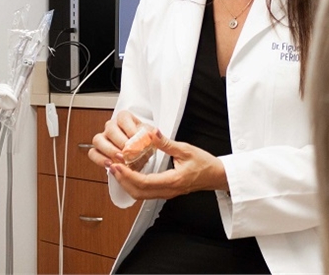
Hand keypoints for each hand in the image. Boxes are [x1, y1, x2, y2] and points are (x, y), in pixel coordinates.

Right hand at [88, 110, 151, 171]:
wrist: (141, 153)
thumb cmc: (144, 142)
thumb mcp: (152, 138)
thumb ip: (155, 136)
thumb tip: (156, 133)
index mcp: (125, 119)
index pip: (123, 118)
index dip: (130, 129)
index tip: (138, 140)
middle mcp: (112, 126)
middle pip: (110, 129)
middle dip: (120, 142)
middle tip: (129, 151)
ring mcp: (103, 138)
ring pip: (98, 140)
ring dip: (110, 150)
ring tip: (120, 159)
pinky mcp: (98, 151)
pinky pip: (93, 153)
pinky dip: (100, 159)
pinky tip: (110, 164)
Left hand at [107, 130, 228, 199]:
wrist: (216, 175)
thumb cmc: (205, 164)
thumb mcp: (186, 149)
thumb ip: (166, 143)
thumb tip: (151, 133)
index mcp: (173, 181)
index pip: (144, 182)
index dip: (128, 175)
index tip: (118, 165)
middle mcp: (168, 190)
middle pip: (138, 193)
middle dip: (122, 180)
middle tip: (112, 166)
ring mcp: (167, 193)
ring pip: (140, 195)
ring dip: (126, 183)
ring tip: (117, 170)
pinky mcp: (166, 192)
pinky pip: (146, 193)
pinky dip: (134, 185)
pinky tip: (129, 174)